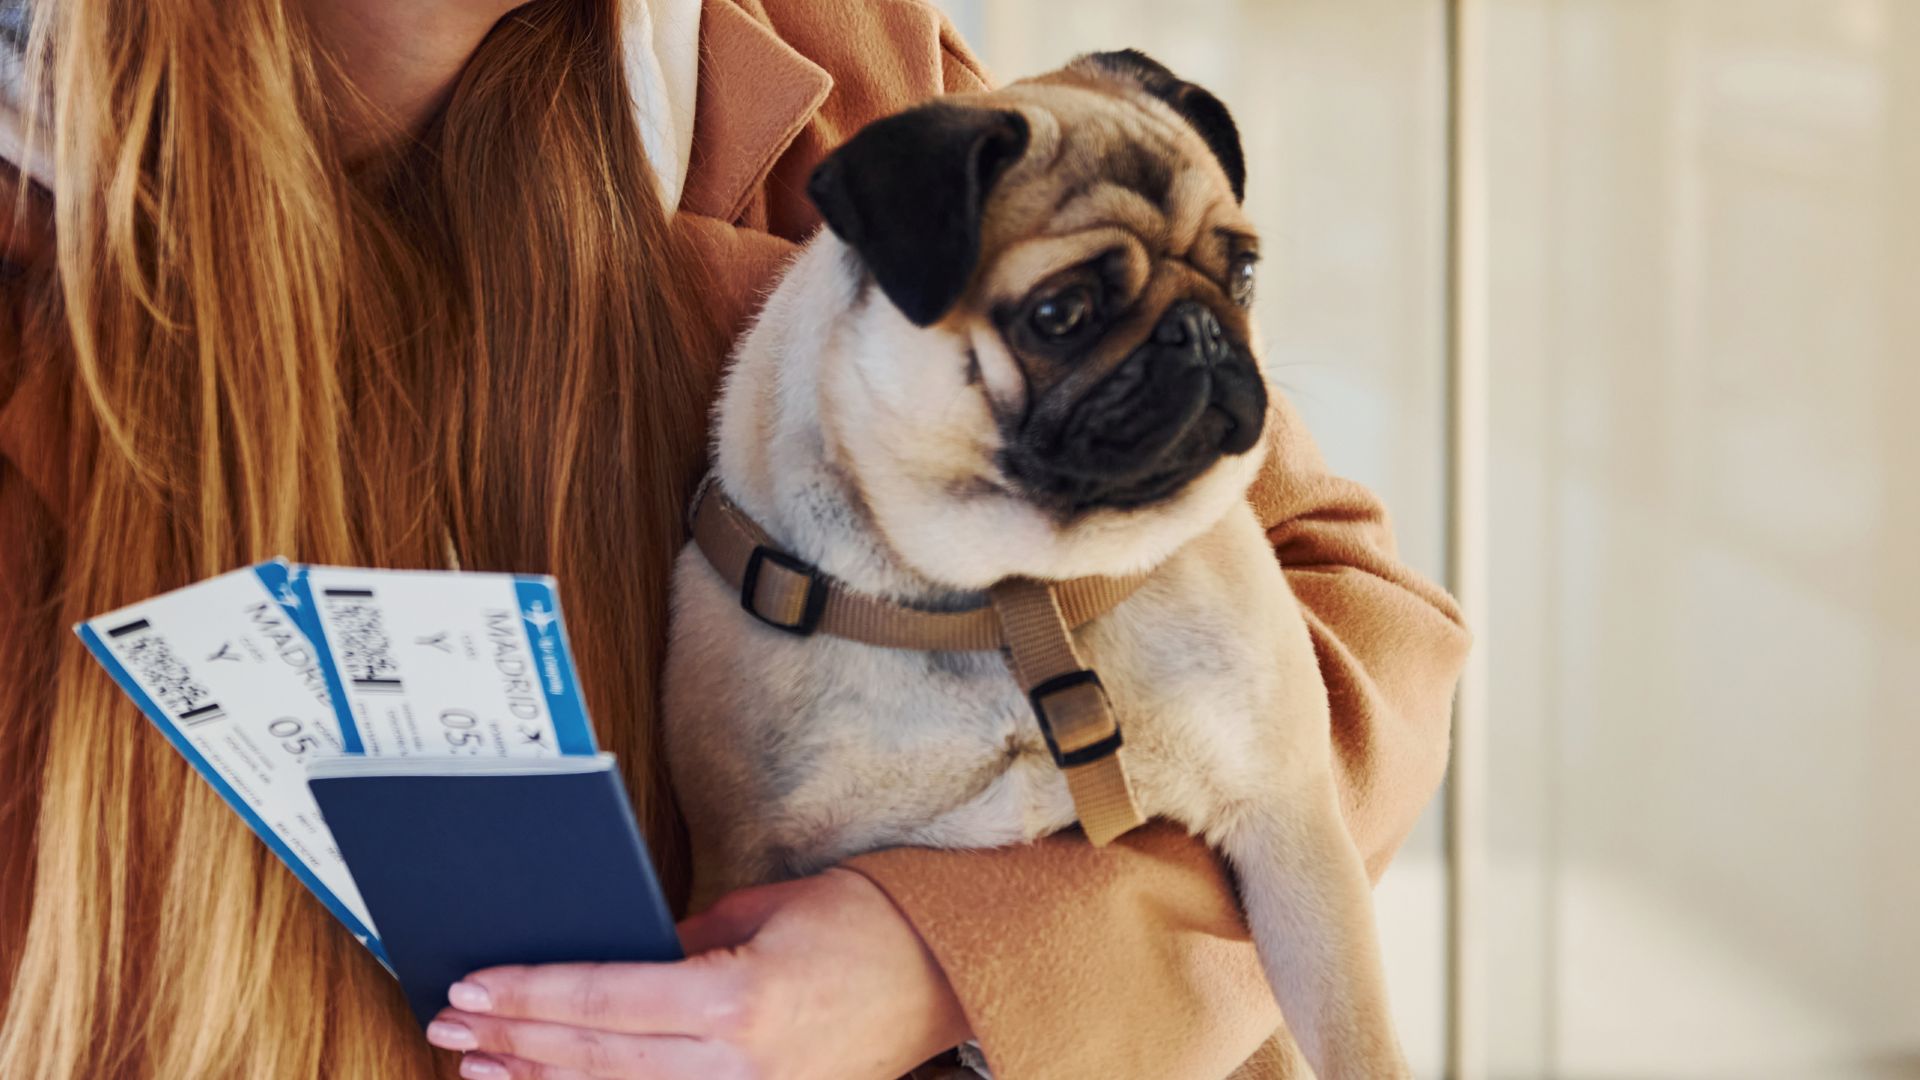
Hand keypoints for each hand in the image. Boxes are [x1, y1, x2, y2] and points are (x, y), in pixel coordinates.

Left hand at [426, 868, 970, 1078]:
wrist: (947, 976)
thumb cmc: (865, 923)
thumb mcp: (764, 908)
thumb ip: (682, 941)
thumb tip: (615, 961)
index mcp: (738, 1002)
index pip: (605, 1001)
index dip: (530, 996)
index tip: (471, 988)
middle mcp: (739, 1066)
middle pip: (598, 1059)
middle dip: (513, 1042)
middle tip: (448, 1026)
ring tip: (479, 1069)